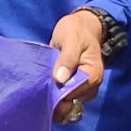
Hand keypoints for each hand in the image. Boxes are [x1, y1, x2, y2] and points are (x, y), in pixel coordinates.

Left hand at [50, 9, 105, 123]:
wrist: (81, 26)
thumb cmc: (76, 30)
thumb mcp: (71, 39)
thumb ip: (67, 59)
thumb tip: (59, 80)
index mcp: (92, 76)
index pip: (74, 95)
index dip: (58, 95)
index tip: (43, 91)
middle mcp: (89, 87)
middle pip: (71, 104)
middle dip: (55, 102)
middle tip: (38, 93)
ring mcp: (82, 89)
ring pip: (67, 105)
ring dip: (53, 102)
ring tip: (39, 93)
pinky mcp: (73, 87)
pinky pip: (64, 100)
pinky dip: (54, 99)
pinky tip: (44, 93)